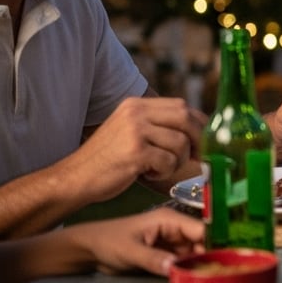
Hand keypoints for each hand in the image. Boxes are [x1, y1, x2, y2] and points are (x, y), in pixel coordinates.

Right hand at [65, 97, 203, 200]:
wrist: (75, 178)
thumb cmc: (108, 160)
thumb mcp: (130, 131)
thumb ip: (158, 124)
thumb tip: (199, 129)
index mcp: (136, 104)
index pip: (181, 106)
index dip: (199, 123)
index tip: (206, 140)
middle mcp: (136, 112)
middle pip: (186, 119)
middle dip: (198, 140)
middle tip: (198, 157)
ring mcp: (135, 130)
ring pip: (180, 143)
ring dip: (177, 161)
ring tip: (158, 168)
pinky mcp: (135, 151)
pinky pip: (168, 161)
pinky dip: (164, 172)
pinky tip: (148, 174)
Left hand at [79, 209, 204, 276]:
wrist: (87, 250)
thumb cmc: (107, 242)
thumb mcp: (130, 251)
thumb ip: (153, 259)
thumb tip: (176, 269)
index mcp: (169, 220)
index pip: (201, 229)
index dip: (213, 244)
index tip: (222, 262)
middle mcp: (174, 229)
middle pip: (200, 243)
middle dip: (207, 258)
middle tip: (214, 276)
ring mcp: (170, 241)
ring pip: (193, 253)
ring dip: (198, 266)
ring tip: (207, 280)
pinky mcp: (165, 253)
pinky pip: (182, 261)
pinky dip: (187, 270)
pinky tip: (193, 280)